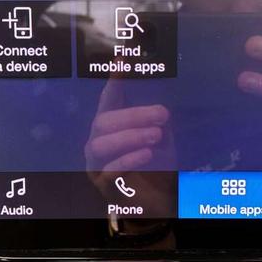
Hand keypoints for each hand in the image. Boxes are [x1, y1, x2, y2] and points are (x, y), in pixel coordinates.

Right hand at [85, 79, 175, 218]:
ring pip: (100, 144)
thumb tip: (164, 99)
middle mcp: (98, 141)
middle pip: (104, 121)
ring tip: (157, 136)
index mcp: (112, 125)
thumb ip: (158, 120)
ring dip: (130, 136)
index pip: (110, 98)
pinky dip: (129, 159)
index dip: (115, 79)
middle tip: (162, 115)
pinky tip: (147, 154)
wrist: (159, 203)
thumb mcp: (163, 138)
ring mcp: (96, 164)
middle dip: (134, 116)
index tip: (123, 59)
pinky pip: (109, 170)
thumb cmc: (158, 166)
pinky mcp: (103, 186)